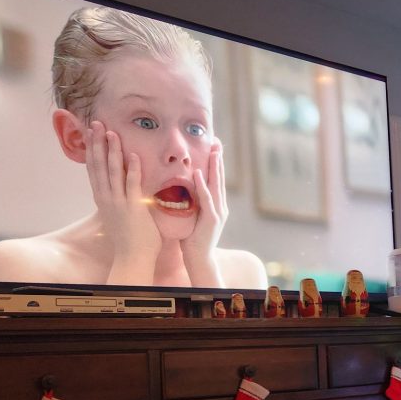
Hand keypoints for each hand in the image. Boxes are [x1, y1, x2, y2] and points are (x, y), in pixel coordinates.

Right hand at [85, 121, 160, 282]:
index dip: (92, 149)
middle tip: (95, 123)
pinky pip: (132, 184)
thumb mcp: (119, 213)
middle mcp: (106, 198)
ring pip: (112, 171)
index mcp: (102, 198)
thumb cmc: (130, 238)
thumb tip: (120, 186)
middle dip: (96, 143)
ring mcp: (118, 202)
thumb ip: (119, 198)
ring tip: (110, 132)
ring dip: (111, 150)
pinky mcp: (132, 208)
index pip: (94, 169)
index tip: (91, 132)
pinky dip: (132, 169)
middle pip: (98, 165)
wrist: (133, 257)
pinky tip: (132, 154)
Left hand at [181, 138, 226, 287]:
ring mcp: (218, 212)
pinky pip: (207, 199)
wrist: (199, 258)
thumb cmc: (192, 238)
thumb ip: (190, 201)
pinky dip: (203, 186)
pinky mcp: (212, 220)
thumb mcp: (192, 215)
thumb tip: (180, 186)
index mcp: (215, 204)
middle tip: (217, 141)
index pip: (215, 179)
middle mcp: (220, 206)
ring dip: (215, 167)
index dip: (215, 162)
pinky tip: (200, 173)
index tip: (212, 145)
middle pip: (219, 178)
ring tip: (213, 151)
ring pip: (217, 185)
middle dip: (218, 159)